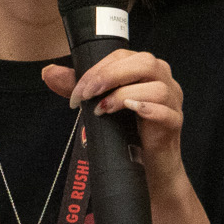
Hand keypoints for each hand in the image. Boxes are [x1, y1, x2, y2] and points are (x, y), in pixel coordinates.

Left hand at [41, 48, 185, 189]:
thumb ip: (79, 88)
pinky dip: (148, 109)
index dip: (98, 69)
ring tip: (103, 110)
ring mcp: (173, 102)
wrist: (149, 166)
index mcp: (146, 70)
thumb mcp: (100, 105)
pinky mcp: (175, 123)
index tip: (79, 90)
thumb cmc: (128, 131)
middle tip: (88, 94)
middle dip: (110, 76)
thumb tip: (49, 73)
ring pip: (157, 88)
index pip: (122, 57)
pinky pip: (166, 112)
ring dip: (124, 95)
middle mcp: (164, 80)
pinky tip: (132, 110)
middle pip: (145, 63)